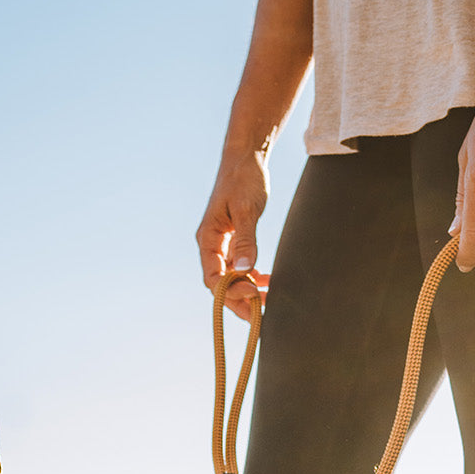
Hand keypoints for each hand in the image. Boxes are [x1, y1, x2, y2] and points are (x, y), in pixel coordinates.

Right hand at [196, 151, 271, 319]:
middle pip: (220, 284)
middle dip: (238, 301)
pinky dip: (251, 277)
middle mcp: (212, 245)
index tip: (253, 293)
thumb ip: (245, 240)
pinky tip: (266, 282)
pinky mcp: (234, 241)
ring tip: (266, 303)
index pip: (213, 276)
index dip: (230, 290)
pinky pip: (239, 267)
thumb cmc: (244, 179)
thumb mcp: (247, 209)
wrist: (246, 157)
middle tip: (259, 315)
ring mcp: (222, 245)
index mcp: (208, 239)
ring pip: (230, 278)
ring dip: (246, 292)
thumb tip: (246, 269)